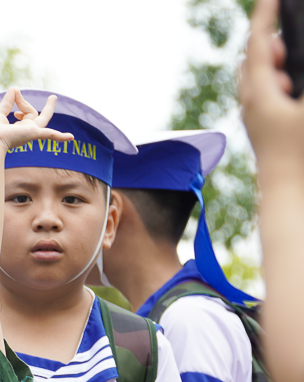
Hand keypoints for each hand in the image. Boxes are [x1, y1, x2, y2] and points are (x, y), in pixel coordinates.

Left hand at [0, 87, 74, 157]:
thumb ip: (8, 102)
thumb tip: (14, 88)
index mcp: (18, 128)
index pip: (25, 111)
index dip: (21, 100)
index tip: (15, 92)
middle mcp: (26, 131)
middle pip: (37, 116)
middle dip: (45, 107)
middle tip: (53, 97)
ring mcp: (31, 132)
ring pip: (40, 118)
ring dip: (44, 107)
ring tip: (51, 97)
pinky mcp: (33, 133)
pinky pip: (49, 134)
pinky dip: (60, 136)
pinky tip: (71, 138)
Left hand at [241, 0, 303, 167]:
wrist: (287, 196)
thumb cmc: (301, 154)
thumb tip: (299, 75)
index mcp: (259, 92)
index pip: (257, 43)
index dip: (266, 15)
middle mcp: (250, 102)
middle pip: (253, 58)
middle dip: (269, 36)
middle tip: (283, 23)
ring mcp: (255, 116)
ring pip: (258, 76)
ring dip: (272, 60)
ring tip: (286, 52)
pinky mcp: (263, 127)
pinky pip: (265, 92)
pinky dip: (276, 78)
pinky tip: (290, 85)